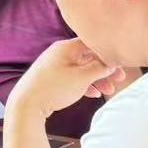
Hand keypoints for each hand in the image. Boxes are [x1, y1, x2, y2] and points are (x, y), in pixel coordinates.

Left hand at [10, 38, 127, 120]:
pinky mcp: (52, 79)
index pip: (92, 43)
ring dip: (97, 79)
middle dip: (105, 69)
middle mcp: (60, 54)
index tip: (121, 63)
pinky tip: (93, 94)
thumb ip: (100, 68)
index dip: (108, 52)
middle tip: (120, 78)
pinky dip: (84, 85)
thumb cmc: (54, 88)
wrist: (26, 104)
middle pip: (88, 57)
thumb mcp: (82, 78)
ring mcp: (55, 66)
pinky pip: (73, 79)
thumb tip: (112, 62)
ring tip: (109, 91)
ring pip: (82, 70)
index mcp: (66, 47)